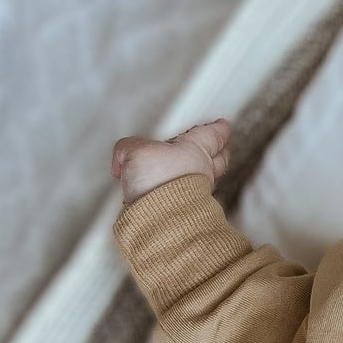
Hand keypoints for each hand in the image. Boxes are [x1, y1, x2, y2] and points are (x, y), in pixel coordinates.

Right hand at [111, 118, 230, 204]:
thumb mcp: (134, 151)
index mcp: (197, 149)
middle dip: (221, 151)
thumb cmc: (159, 182)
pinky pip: (194, 198)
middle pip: (220, 159)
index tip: (221, 125)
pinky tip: (177, 194)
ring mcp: (200, 193)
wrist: (161, 218)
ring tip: (197, 170)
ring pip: (209, 179)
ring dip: (205, 174)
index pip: (214, 134)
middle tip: (221, 147)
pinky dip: (189, 194)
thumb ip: (127, 149)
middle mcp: (203, 171)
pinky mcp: (189, 211)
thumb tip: (121, 161)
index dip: (218, 128)